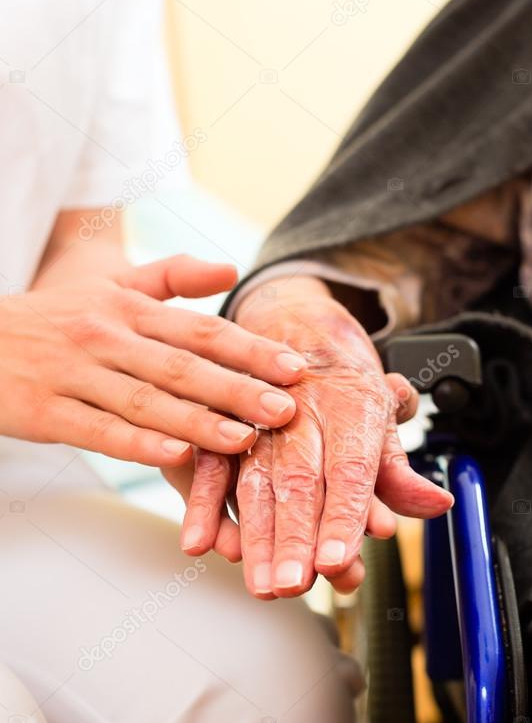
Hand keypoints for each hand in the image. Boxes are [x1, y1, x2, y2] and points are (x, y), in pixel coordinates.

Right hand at [0, 255, 306, 465]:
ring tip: (244, 439)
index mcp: (128, 308)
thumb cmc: (56, 316)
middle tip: (286, 410)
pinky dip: (137, 442)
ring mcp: (74, 373)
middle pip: (181, 366)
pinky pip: (98, 429)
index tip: (295, 369)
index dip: (249, 350)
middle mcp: (105, 335)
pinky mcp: (46, 409)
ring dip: (197, 420)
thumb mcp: (110, 285)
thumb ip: (171, 278)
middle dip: (238, 388)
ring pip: (144, 400)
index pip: (200, 329)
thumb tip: (231, 267)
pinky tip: (174, 455)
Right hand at [162, 371, 411, 578]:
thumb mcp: (384, 418)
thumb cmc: (346, 387)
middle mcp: (303, 414)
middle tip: (292, 584)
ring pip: (254, 482)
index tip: (335, 561)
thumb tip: (436, 504)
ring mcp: (260, 420)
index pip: (349, 471)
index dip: (342, 517)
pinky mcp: (226, 426)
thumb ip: (401, 472)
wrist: (296, 328)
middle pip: (298, 483)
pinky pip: (212, 468)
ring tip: (261, 583)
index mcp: (351, 409)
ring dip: (255, 537)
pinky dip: (204, 507)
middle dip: (294, 539)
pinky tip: (200, 543)